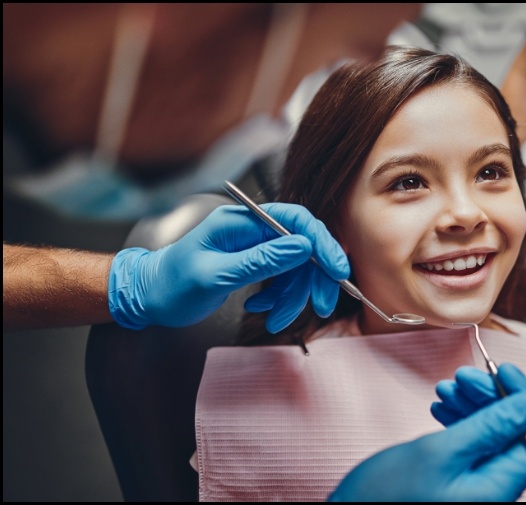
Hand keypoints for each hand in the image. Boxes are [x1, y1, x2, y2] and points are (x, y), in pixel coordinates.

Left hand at [108, 203, 348, 330]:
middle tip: (319, 307)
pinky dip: (278, 298)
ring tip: (275, 321)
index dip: (321, 242)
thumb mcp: (216, 274)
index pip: (294, 220)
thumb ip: (260, 260)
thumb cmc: (172, 284)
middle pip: (301, 246)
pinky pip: (281, 279)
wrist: (149, 297)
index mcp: (241, 221)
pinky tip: (261, 310)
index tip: (338, 270)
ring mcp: (253, 247)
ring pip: (294, 267)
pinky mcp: (253, 263)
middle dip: (312, 278)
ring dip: (292, 297)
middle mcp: (251, 230)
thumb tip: (303, 246)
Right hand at [329, 363, 525, 501]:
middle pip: (511, 432)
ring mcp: (475, 487)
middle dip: (491, 396)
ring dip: (472, 405)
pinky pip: (471, 444)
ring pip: (489, 434)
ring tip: (445, 387)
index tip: (503, 369)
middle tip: (462, 375)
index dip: (523, 399)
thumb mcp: (438, 453)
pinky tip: (441, 407)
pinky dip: (459, 420)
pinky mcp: (457, 481)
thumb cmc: (387, 496)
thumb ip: (488, 428)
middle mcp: (493, 490)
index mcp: (498, 489)